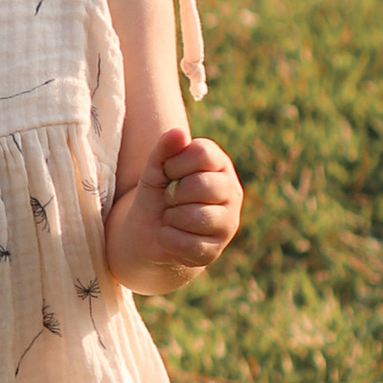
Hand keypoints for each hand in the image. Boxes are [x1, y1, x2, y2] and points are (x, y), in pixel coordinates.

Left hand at [115, 127, 242, 287]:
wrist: (150, 234)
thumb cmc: (157, 194)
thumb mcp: (154, 169)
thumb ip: (164, 150)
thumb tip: (178, 133)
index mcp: (219, 165)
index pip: (202, 153)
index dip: (174, 164)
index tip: (168, 173)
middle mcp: (232, 192)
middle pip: (200, 185)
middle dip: (173, 193)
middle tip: (170, 199)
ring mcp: (229, 222)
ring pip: (195, 216)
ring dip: (170, 217)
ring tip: (172, 217)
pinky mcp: (216, 249)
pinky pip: (188, 243)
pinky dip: (168, 239)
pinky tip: (172, 237)